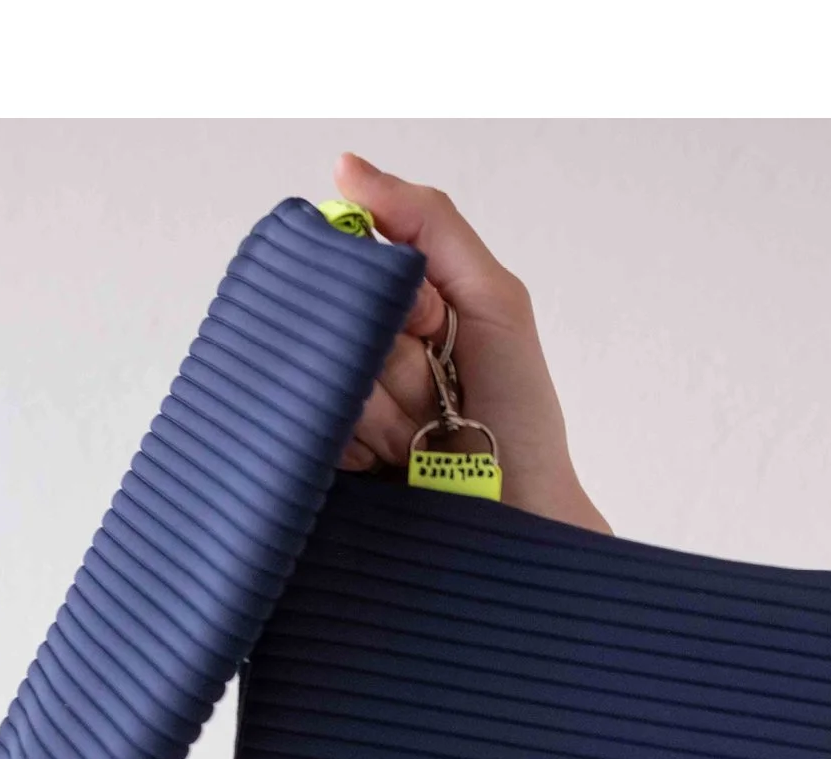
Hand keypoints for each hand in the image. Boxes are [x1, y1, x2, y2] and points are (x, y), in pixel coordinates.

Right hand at [332, 153, 610, 534]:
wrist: (520, 518)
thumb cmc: (518, 414)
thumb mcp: (493, 300)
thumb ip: (428, 223)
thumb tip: (345, 167)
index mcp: (394, 307)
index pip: (348, 261)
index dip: (399, 297)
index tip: (435, 323)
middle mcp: (359, 349)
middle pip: (334, 317)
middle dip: (397, 355)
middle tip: (439, 386)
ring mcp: (336, 403)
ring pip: (324, 373)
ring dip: (387, 406)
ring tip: (426, 435)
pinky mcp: (320, 456)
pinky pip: (310, 425)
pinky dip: (363, 440)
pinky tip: (398, 460)